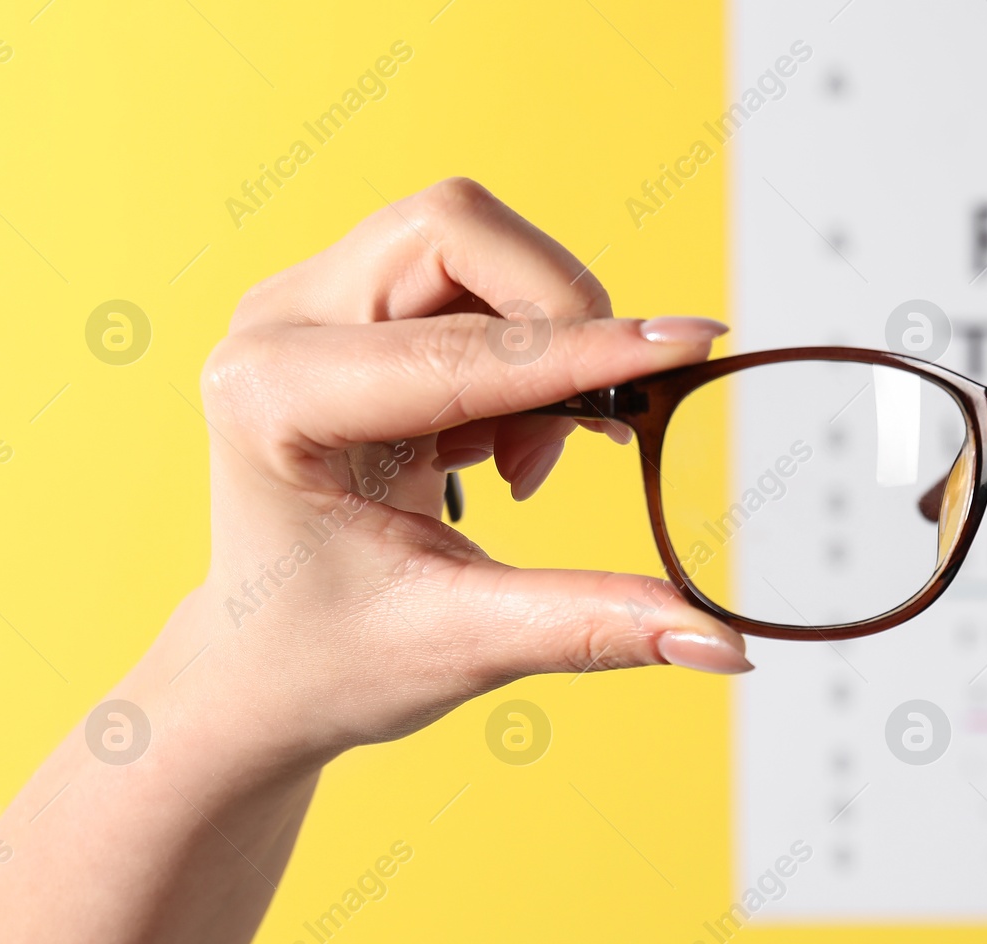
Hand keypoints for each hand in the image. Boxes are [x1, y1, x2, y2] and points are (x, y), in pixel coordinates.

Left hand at [143, 177, 749, 771]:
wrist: (265, 666)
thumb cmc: (328, 655)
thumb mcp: (462, 643)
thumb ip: (593, 625)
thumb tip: (721, 644)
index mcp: (268, 400)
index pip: (456, 346)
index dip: (582, 349)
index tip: (687, 345)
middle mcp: (278, 326)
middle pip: (456, 233)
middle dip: (555, 317)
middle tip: (584, 426)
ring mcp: (314, 307)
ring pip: (474, 245)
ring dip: (540, 342)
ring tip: (521, 459)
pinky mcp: (356, 311)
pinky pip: (475, 282)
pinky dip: (525, 354)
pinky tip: (502, 442)